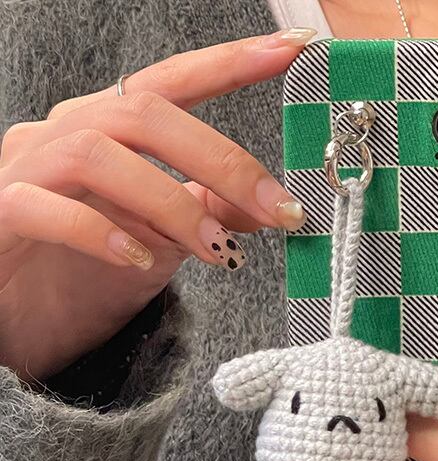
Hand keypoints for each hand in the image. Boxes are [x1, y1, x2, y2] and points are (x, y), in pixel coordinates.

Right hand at [0, 29, 314, 379]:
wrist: (15, 319)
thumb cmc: (81, 275)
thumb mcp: (161, 242)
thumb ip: (207, 215)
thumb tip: (268, 206)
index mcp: (105, 132)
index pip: (169, 85)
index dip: (229, 64)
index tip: (293, 49)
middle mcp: (62, 137)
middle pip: (142, 113)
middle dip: (221, 160)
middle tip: (278, 209)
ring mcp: (24, 171)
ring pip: (96, 154)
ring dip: (171, 203)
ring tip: (218, 251)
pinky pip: (42, 206)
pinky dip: (99, 232)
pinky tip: (139, 259)